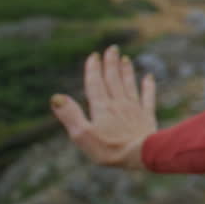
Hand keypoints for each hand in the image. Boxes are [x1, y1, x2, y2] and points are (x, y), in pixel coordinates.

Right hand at [50, 44, 157, 170]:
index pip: (95, 84)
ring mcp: (134, 109)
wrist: (141, 155)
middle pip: (113, 80)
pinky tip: (148, 76)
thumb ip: (70, 115)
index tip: (94, 55)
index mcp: (101, 108)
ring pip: (130, 85)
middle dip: (111, 63)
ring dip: (127, 71)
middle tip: (112, 48)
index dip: (94, 70)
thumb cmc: (108, 148)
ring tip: (126, 58)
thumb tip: (56, 97)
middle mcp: (118, 104)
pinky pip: (148, 97)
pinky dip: (148, 86)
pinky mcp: (147, 117)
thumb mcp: (82, 135)